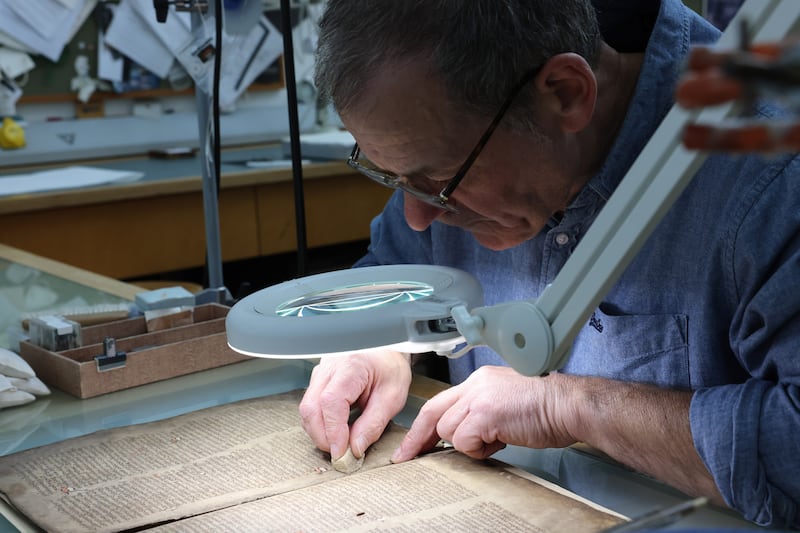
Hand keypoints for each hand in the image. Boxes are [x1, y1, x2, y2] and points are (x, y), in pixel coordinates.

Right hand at [299, 350, 411, 460]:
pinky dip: (320, 422)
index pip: (330, 402)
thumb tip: (354, 449)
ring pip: (307, 408)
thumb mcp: (392, 397)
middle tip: (340, 454)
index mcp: (351, 366)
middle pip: (310, 407)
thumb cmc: (390, 368)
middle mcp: (329, 367)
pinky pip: (311, 405)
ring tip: (340, 443)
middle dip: (322, 436)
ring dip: (319, 431)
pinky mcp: (318, 379)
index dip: (333, 431)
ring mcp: (320, 371)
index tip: (341, 452)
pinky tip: (336, 430)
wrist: (387, 349)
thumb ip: (373, 424)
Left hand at [392, 366, 576, 461]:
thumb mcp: (506, 402)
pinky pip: (464, 440)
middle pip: (432, 412)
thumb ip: (482, 411)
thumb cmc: (547, 408)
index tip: (414, 442)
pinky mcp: (485, 413)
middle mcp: (476, 384)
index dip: (424, 425)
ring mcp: (479, 397)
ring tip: (495, 441)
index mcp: (480, 380)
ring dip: (467, 445)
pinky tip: (501, 441)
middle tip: (408, 456)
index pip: (441, 401)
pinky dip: (478, 450)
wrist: (568, 405)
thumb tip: (465, 433)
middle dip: (418, 438)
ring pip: (447, 430)